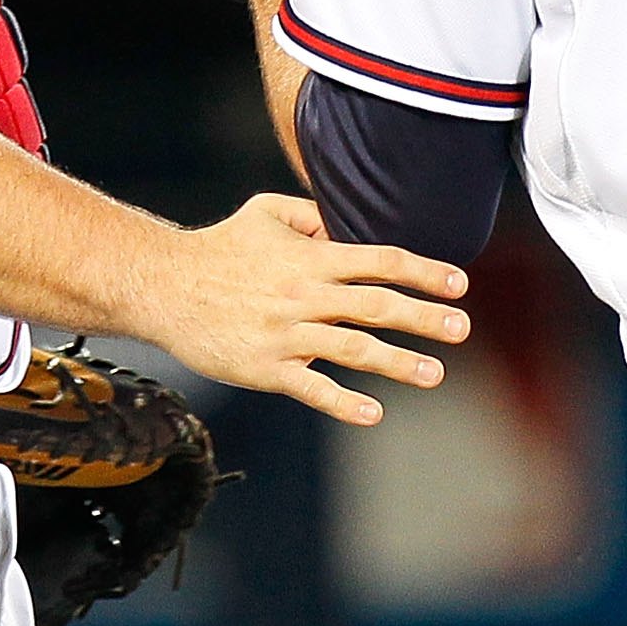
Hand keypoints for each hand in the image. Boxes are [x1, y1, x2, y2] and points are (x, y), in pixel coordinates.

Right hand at [143, 193, 469, 424]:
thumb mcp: (266, 212)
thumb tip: (348, 225)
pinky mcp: (265, 367)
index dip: (422, 270)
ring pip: (352, 348)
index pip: (379, 260)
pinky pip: (310, 387)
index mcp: (311, 258)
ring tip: (434, 373)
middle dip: (423, 317)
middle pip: (376, 305)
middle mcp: (305, 294)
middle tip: (462, 328)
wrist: (164, 286)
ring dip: (397, 362)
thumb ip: (311, 214)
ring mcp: (286, 333)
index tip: (458, 282)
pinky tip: (373, 413)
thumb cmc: (219, 247)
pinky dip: (342, 402)